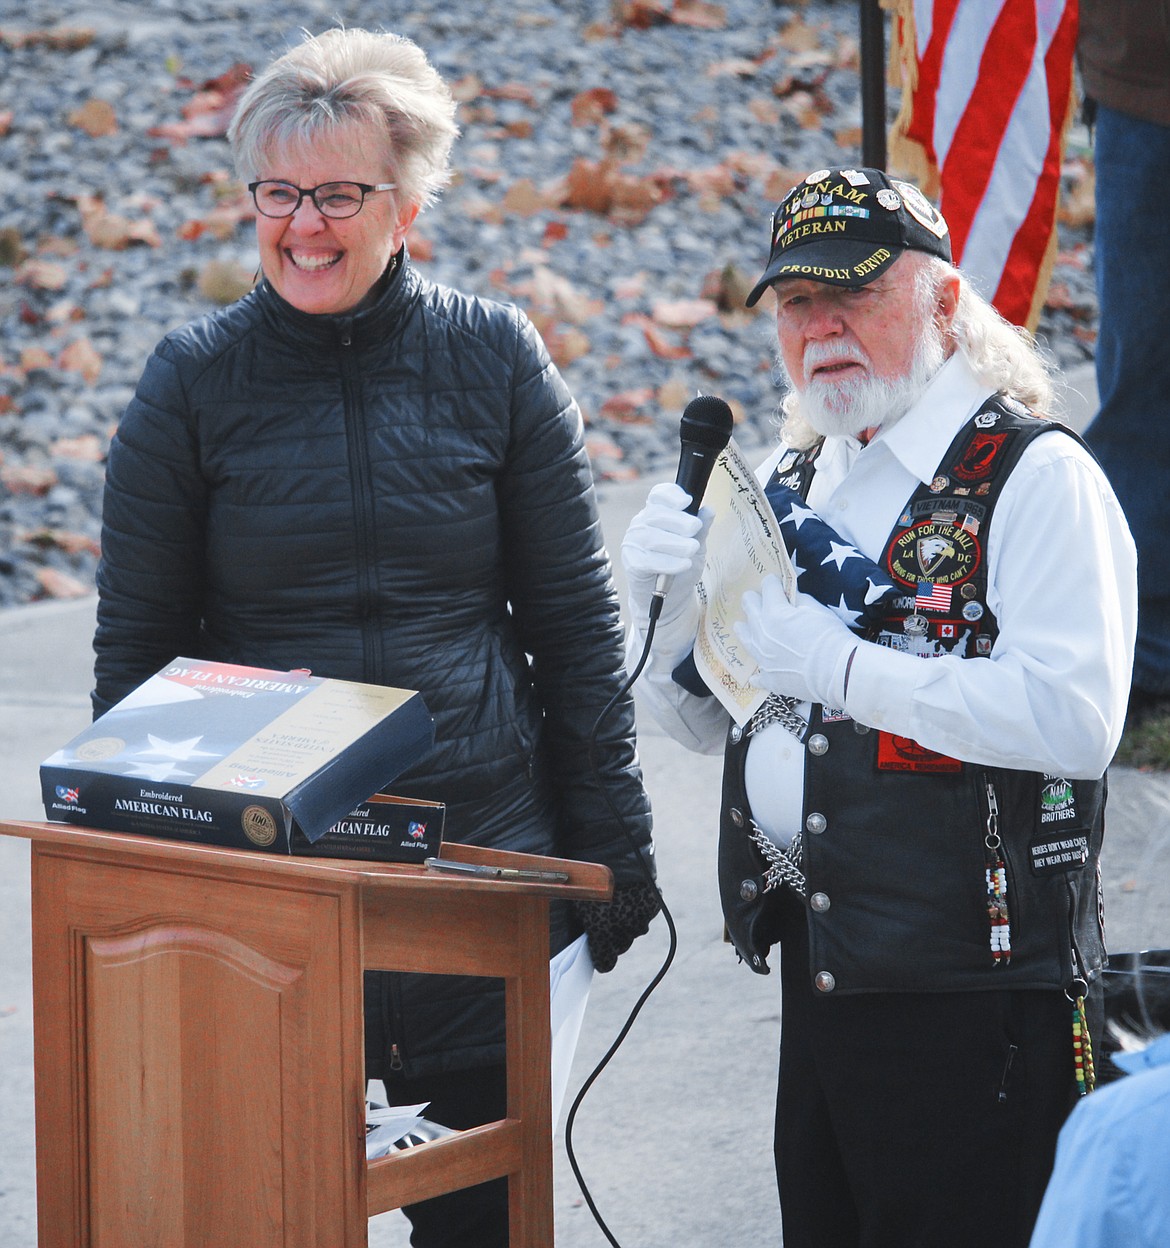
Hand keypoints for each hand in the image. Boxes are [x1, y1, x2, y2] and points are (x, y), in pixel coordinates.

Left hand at [572, 881, 662, 972]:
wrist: (612, 856)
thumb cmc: (589, 880)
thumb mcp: (580, 904)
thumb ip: (586, 923)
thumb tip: (588, 931)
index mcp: (602, 935)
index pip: (606, 963)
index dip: (601, 959)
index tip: (598, 953)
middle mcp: (624, 933)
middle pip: (621, 946)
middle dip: (614, 937)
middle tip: (607, 920)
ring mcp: (640, 920)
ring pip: (636, 930)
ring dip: (629, 922)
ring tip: (619, 902)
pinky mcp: (652, 907)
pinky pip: (646, 914)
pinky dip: (640, 908)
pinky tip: (631, 893)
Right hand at [621, 482, 711, 624]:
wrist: (671, 598)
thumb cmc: (681, 567)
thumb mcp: (697, 546)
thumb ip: (701, 529)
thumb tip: (708, 511)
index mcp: (656, 514)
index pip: (658, 495)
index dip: (671, 495)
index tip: (687, 501)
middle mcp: (641, 525)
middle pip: (656, 514)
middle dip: (679, 521)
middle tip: (695, 530)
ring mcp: (633, 543)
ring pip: (652, 537)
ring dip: (676, 543)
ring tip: (692, 550)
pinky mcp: (632, 563)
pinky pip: (649, 560)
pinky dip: (669, 563)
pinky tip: (683, 564)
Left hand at [735, 575, 856, 706]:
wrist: (837, 672)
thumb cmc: (830, 637)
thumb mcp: (817, 609)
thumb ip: (799, 599)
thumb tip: (790, 594)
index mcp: (774, 612)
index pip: (768, 588)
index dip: (772, 582)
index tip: (774, 581)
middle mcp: (762, 633)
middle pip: (749, 609)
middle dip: (753, 600)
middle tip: (756, 598)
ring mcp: (763, 658)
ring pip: (745, 639)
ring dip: (744, 629)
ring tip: (740, 626)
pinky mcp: (770, 678)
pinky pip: (758, 676)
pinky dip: (758, 674)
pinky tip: (755, 676)